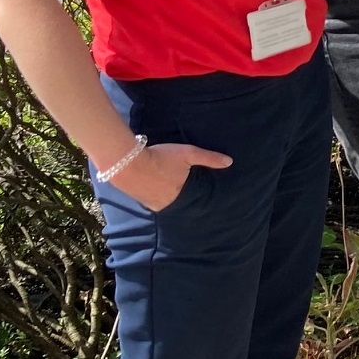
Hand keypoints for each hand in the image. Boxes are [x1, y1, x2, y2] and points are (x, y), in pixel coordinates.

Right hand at [109, 141, 232, 211]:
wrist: (128, 163)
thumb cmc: (161, 157)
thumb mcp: (188, 153)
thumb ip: (209, 158)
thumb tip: (230, 162)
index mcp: (182, 195)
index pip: (196, 200)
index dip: (201, 197)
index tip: (207, 198)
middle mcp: (168, 204)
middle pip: (182, 203)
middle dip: (186, 198)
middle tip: (188, 192)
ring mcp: (153, 204)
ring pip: (168, 204)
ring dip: (172, 198)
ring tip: (174, 191)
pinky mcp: (142, 201)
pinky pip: (155, 203)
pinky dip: (159, 197)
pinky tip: (159, 191)